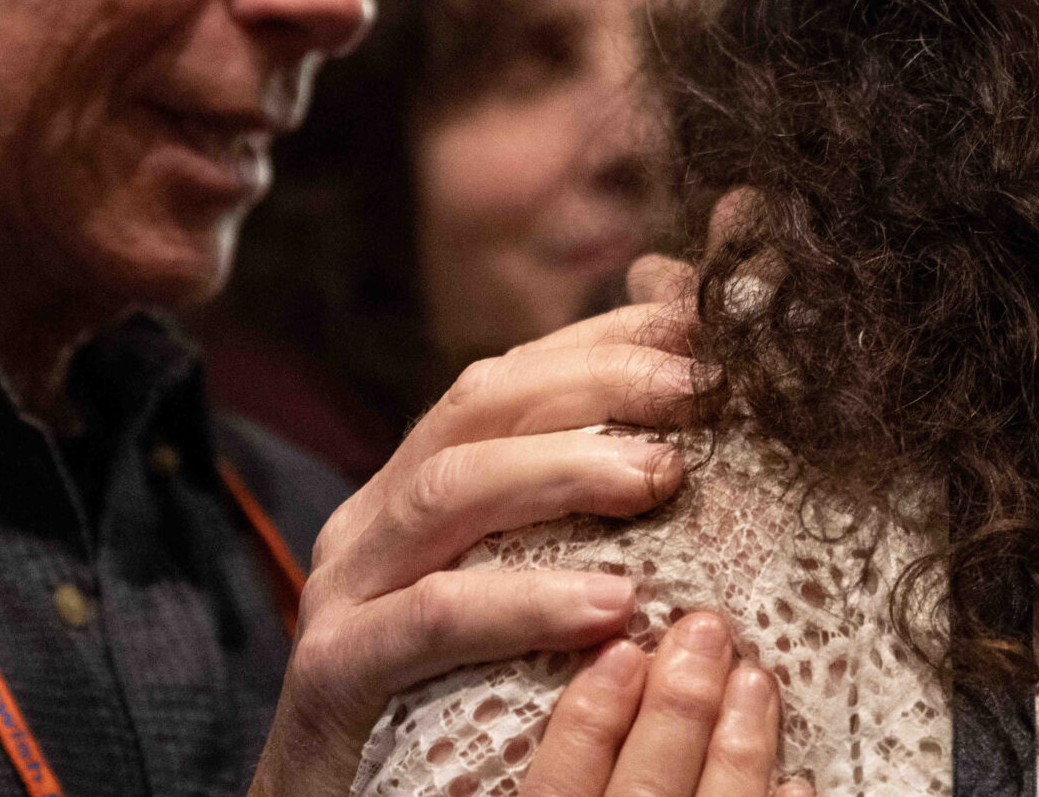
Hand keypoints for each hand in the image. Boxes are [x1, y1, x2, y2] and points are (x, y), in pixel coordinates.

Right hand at [249, 301, 704, 796]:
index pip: (514, 377)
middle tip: (699, 390)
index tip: (703, 327)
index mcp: (417, 488)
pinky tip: (609, 607)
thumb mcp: (517, 598)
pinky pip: (429, 620)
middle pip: (480, 405)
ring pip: (448, 490)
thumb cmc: (447, 711)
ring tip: (660, 476)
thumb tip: (685, 447)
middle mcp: (375, 520)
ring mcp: (346, 591)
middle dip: (596, 381)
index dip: (607, 339)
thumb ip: (577, 525)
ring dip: (562, 470)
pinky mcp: (335, 673)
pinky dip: (520, 603)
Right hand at [526, 614, 812, 796]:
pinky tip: (795, 781)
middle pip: (645, 795)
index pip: (560, 788)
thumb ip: (551, 764)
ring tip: (754, 681)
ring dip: (738, 748)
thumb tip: (582, 674)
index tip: (619, 652)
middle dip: (679, 709)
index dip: (589, 720)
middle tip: (705, 633)